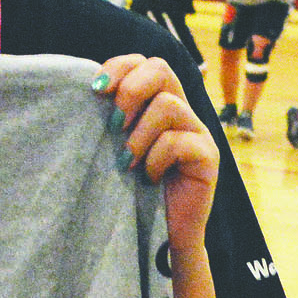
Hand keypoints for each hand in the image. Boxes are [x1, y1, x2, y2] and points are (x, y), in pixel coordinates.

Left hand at [94, 54, 217, 251]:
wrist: (162, 235)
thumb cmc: (133, 191)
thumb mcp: (116, 148)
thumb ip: (111, 121)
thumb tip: (88, 93)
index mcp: (158, 102)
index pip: (142, 62)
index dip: (118, 67)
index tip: (94, 90)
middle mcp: (182, 110)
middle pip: (161, 68)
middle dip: (130, 90)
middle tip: (113, 125)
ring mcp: (198, 131)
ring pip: (169, 104)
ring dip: (139, 134)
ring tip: (127, 162)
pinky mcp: (208, 156)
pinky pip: (178, 141)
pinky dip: (155, 159)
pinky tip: (148, 178)